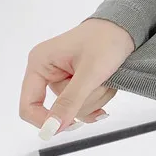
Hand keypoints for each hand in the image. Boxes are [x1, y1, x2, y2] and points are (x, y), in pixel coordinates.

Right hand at [19, 18, 134, 138]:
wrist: (127, 26)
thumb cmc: (108, 40)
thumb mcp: (90, 72)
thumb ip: (70, 101)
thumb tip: (51, 129)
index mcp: (40, 63)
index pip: (28, 105)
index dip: (44, 121)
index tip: (67, 125)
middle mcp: (47, 71)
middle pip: (59, 109)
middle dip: (86, 100)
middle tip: (102, 80)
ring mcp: (62, 77)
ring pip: (76, 108)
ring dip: (97, 97)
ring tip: (108, 76)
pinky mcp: (76, 82)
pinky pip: (84, 104)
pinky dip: (98, 99)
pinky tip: (108, 91)